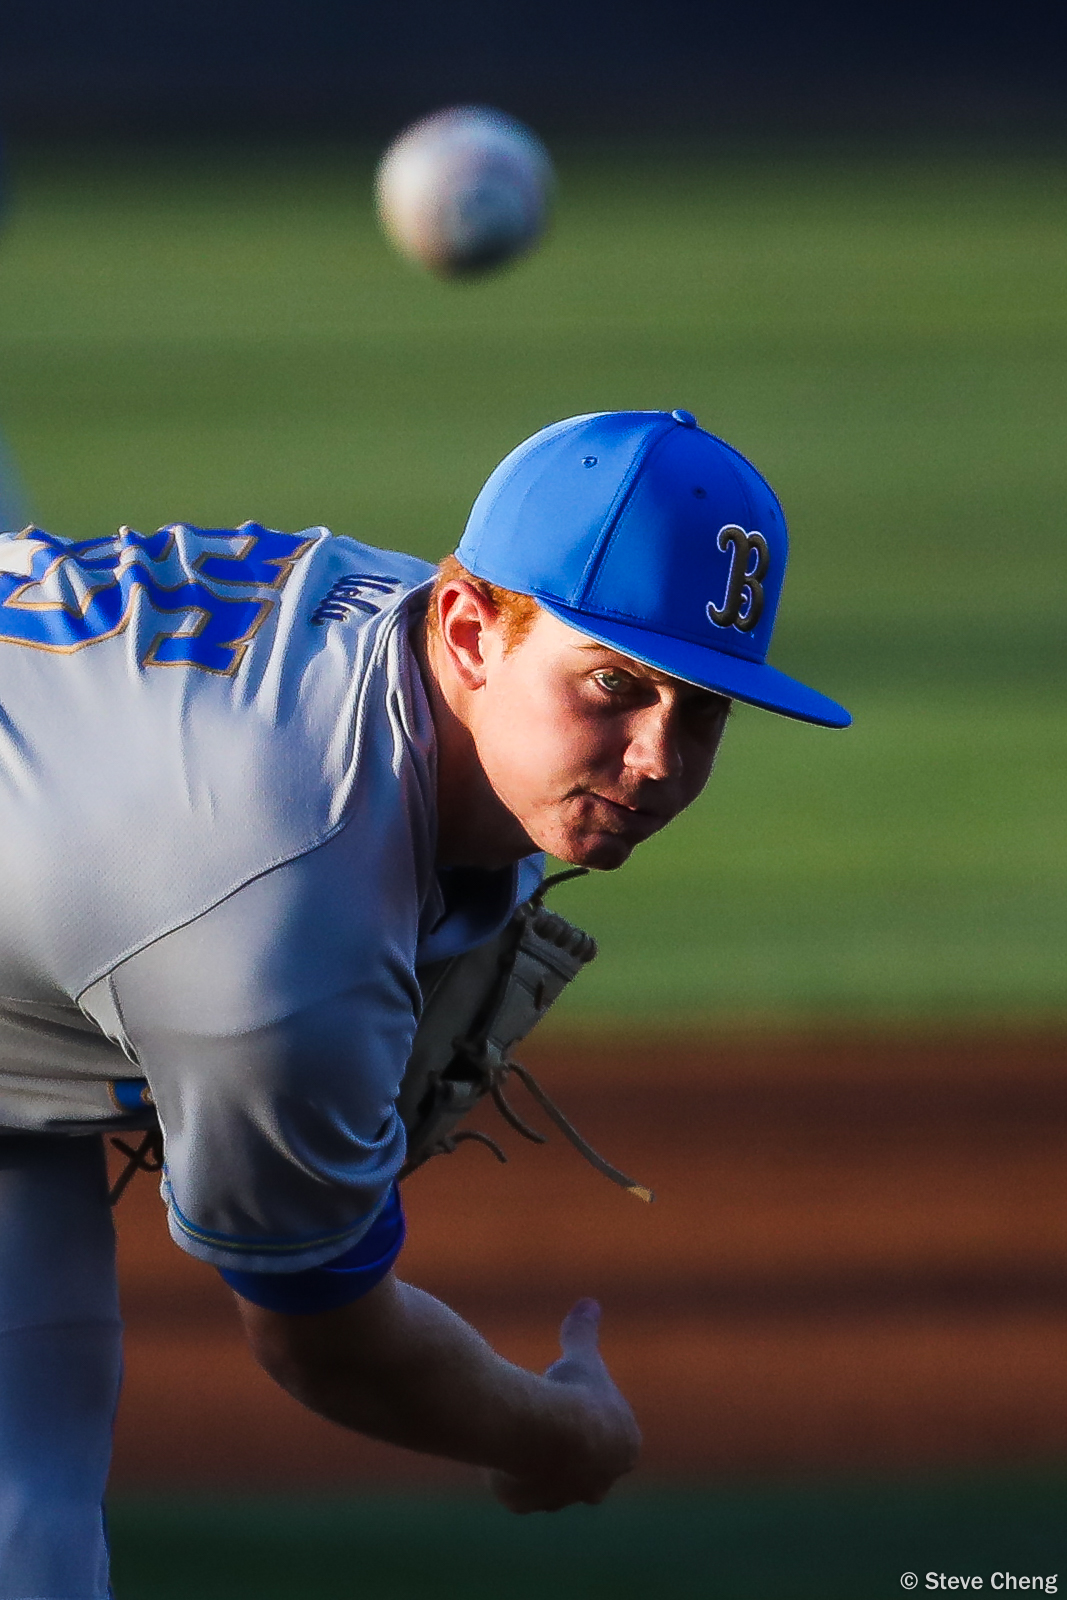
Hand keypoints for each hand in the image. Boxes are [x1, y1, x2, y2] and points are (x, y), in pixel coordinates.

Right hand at [488, 1298, 640, 1512]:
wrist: (539, 1430)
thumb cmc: (571, 1391)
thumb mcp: (580, 1355)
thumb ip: (584, 1331)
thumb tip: (589, 1302)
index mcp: (624, 1448)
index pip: (614, 1437)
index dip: (594, 1416)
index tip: (574, 1397)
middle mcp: (599, 1482)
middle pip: (589, 1471)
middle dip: (573, 1451)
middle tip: (551, 1421)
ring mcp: (562, 1497)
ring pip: (551, 1485)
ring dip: (540, 1464)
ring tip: (521, 1432)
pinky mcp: (526, 1502)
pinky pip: (517, 1490)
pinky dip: (509, 1473)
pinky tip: (499, 1448)